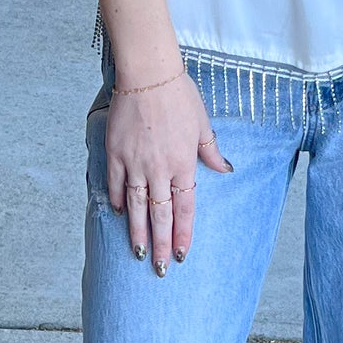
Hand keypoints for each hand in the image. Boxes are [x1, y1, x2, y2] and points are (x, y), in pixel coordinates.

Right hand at [106, 72, 230, 273]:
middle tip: (159, 269)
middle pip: (160, 215)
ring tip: (138, 254)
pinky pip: (116, 184)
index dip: (183, 234)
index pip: (184, 208)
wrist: (148, 74)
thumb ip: (212, 151)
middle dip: (160, 244)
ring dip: (138, 232)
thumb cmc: (179, 95)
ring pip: (137, 206)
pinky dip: (118, 201)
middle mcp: (159, 168)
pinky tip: (121, 216)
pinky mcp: (115, 153)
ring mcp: (135, 163)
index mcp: (183, 163)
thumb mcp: (202, 124)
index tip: (181, 254)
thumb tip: (227, 169)